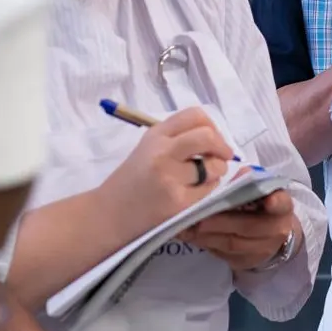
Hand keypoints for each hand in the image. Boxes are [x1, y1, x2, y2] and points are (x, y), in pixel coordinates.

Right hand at [103, 108, 232, 225]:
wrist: (108, 214)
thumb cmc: (131, 182)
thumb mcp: (147, 149)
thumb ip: (176, 139)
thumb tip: (215, 139)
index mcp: (155, 135)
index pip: (195, 116)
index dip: (212, 126)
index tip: (213, 139)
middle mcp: (162, 152)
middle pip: (208, 137)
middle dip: (222, 147)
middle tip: (223, 156)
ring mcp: (170, 177)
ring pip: (214, 166)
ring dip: (216, 171)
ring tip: (202, 178)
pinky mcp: (178, 202)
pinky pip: (209, 190)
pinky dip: (208, 190)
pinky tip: (192, 193)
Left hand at [181, 190, 298, 270]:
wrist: (270, 234)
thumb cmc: (260, 205)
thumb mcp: (259, 190)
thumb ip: (248, 181)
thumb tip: (240, 173)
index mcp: (282, 207)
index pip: (282, 204)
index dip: (276, 202)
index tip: (269, 200)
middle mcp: (277, 230)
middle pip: (249, 227)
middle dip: (222, 222)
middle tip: (200, 218)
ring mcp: (262, 250)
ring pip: (233, 244)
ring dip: (209, 236)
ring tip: (189, 227)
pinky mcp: (246, 262)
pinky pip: (224, 255)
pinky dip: (207, 245)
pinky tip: (193, 236)